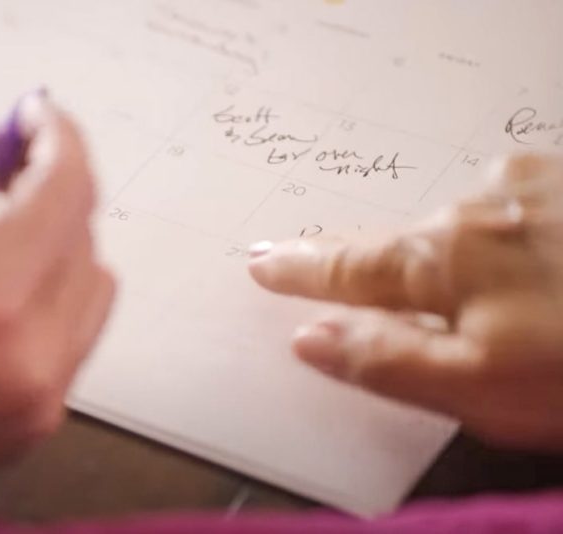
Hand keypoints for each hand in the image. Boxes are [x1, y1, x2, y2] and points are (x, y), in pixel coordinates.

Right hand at [0, 99, 114, 532]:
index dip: (55, 137)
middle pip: (84, 233)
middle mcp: (27, 360)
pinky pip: (70, 337)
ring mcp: (36, 403)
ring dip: (49, 243)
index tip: (32, 118)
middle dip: (45, 186)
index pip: (68, 190)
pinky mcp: (28, 428)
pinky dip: (42, 297)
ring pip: (88, 285)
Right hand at [249, 153, 562, 450]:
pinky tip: (523, 257)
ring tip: (443, 284)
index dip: (300, 270)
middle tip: (311, 255)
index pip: (347, 268)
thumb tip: (307, 337)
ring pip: (459, 224)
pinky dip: (497, 230)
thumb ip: (390, 361)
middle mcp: (478, 203)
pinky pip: (508, 207)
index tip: (261, 262)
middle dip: (358, 257)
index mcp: (443, 255)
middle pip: (399, 242)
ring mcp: (534, 183)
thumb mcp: (486, 390)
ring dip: (442, 249)